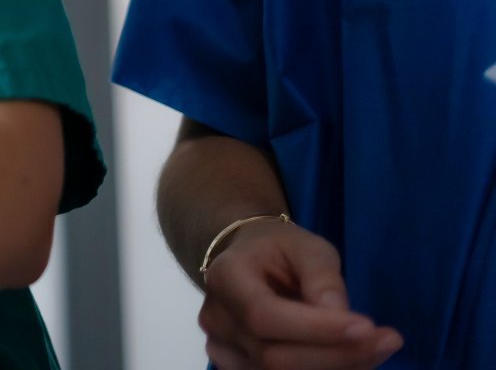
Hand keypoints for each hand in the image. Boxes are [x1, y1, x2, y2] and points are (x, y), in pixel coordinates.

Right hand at [200, 219, 402, 369]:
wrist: (248, 260)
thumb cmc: (279, 249)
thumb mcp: (307, 246)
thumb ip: (322, 278)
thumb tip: (340, 316)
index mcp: (226, 278)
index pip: (264, 315)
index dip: (315, 329)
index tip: (368, 327)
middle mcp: (216, 319)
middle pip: (273, 358)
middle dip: (337, 356)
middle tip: (388, 341)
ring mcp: (222, 349)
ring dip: (336, 368)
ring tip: (375, 349)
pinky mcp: (238, 368)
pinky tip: (352, 359)